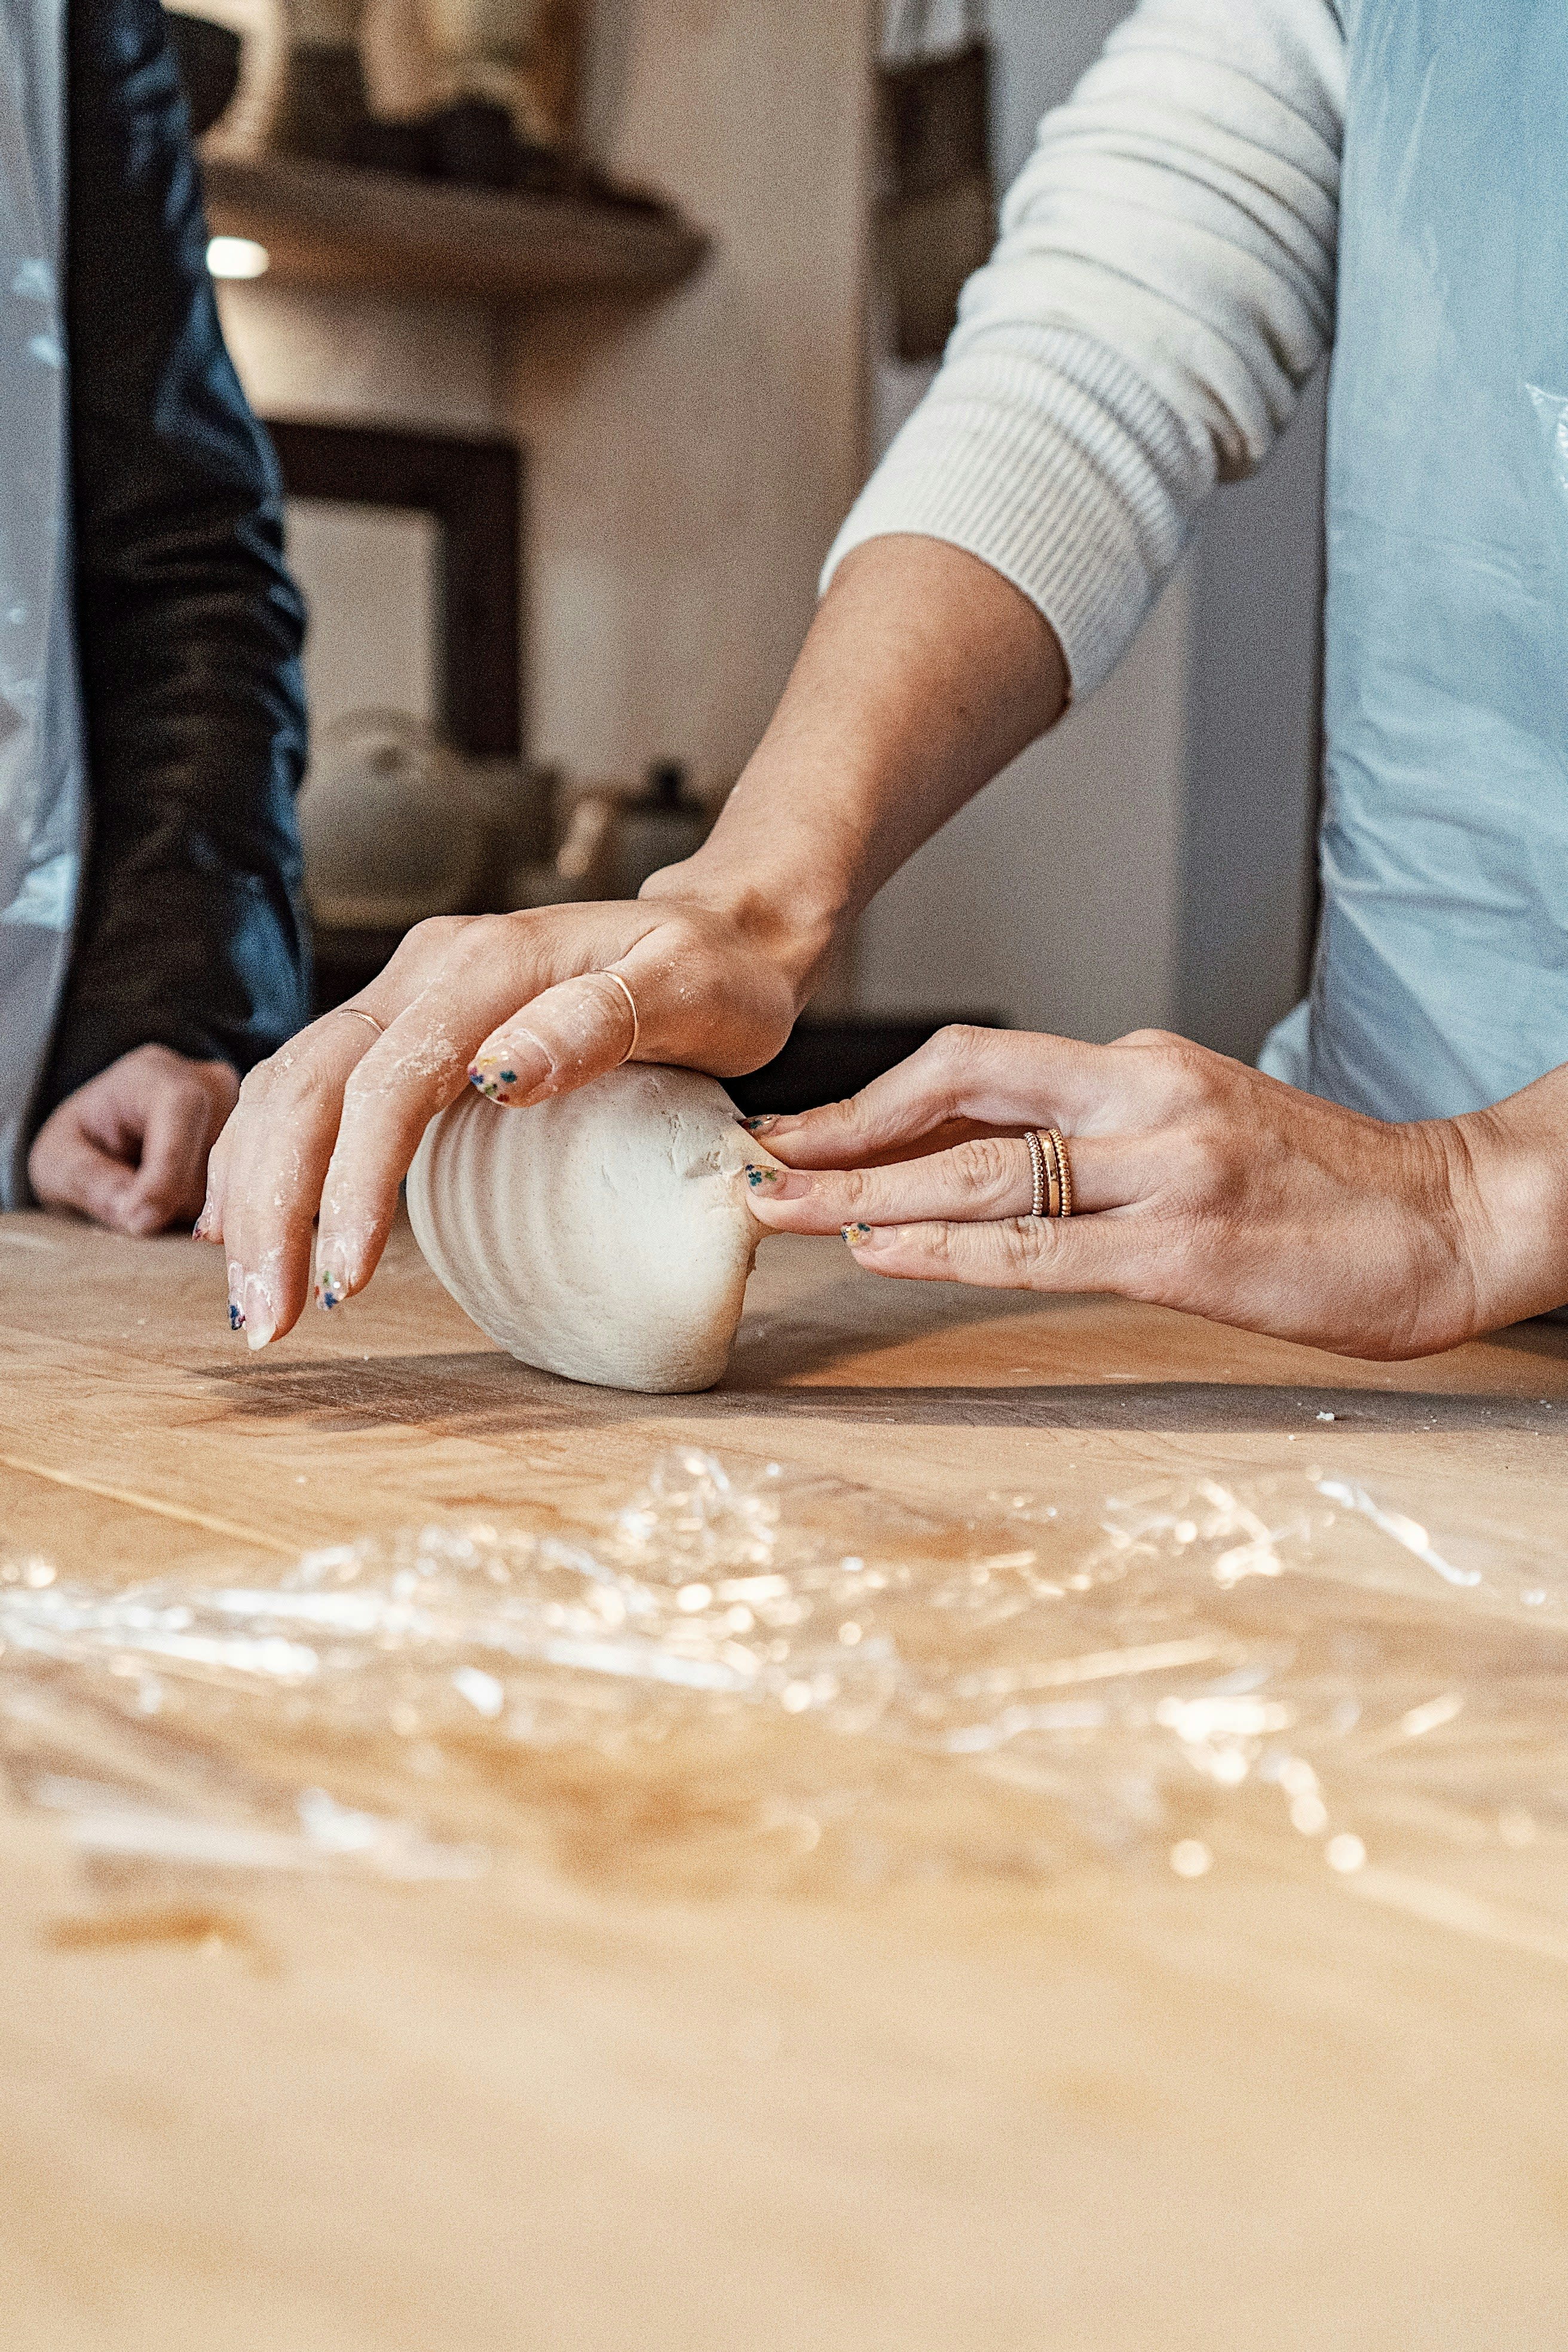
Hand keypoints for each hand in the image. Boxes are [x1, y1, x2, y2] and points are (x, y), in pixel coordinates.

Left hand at [28, 1044, 239, 1236]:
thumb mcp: (56, 1162)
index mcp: (154, 1073)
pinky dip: (216, 1216)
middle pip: (215, 1155)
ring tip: (160, 1209)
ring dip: (197, 1214)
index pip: (181, 1110)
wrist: (112, 1141)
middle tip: (136, 1219)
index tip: (139, 1221)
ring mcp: (245, 1115)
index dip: (167, 1172)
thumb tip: (138, 1214)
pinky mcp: (263, 1148)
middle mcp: (212, 1084)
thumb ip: (89, 1181)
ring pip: (237, 1183)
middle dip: (177, 1203)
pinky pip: (251, 1194)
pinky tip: (188, 1211)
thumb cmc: (82, 1145)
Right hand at [198, 895, 801, 1347]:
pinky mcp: (404, 1027)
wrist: (717, 933)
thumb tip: (500, 1072)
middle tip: (267, 1320)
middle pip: (309, 1086)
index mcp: (485, 965)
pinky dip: (268, 1160)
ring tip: (254, 1302)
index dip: (354, 1185)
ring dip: (256, 1193)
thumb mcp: (688, 992)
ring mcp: (407, 994)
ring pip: (290, 1087)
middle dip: (275, 1208)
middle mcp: (426, 971)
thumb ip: (600, 1023)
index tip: (344, 1281)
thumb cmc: (715, 975)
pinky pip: (308, 1088)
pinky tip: (248, 1226)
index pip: (386, 1081)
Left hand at [739, 1025, 1566, 1359]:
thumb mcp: (1196, 1124)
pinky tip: (880, 1251)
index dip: (871, 1097)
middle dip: (839, 1137)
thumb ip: (1090, 1135)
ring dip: (864, 1193)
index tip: (796, 1130)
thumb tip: (969, 1161)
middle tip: (753, 1166)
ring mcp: (1164, 1171)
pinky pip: (1039, 1249)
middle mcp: (1142, 1098)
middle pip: (955, 1101)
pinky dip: (946, 1249)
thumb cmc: (1321, 1187)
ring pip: (980, 1172)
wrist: (1448, 1217)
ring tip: (780, 1210)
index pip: (974, 1064)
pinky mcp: (1185, 1249)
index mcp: (1138, 1065)